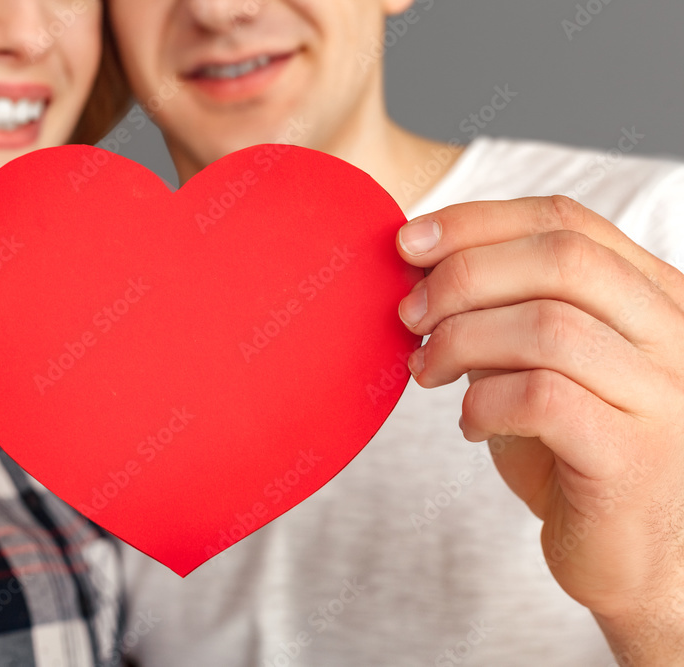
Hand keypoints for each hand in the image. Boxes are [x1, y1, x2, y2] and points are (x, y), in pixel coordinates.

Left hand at [396, 196, 683, 662]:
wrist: (634, 555)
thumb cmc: (574, 452)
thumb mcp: (540, 363)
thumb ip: (503, 312)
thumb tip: (419, 266)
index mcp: (652, 295)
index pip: (566, 221)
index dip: (476, 222)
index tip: (408, 243)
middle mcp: (672, 334)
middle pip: (561, 259)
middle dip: (462, 275)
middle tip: (408, 314)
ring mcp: (663, 395)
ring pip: (549, 325)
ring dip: (461, 340)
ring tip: (426, 371)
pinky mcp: (633, 456)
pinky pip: (543, 398)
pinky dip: (483, 401)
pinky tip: (468, 422)